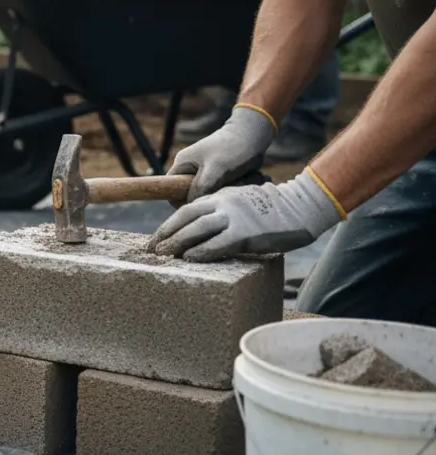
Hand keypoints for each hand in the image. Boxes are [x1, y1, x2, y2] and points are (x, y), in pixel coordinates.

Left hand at [147, 172, 342, 261]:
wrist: (302, 207)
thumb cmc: (273, 209)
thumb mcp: (242, 201)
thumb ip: (222, 210)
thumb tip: (205, 228)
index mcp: (221, 196)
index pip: (186, 209)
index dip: (169, 224)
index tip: (157, 237)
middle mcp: (223, 204)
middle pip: (185, 217)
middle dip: (166, 234)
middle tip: (152, 249)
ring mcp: (234, 218)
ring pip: (196, 230)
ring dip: (177, 243)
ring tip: (163, 255)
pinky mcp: (246, 233)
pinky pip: (217, 244)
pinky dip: (200, 251)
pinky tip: (189, 258)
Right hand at [170, 106, 276, 201]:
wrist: (253, 134)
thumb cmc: (233, 148)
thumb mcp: (215, 169)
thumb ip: (200, 188)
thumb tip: (193, 204)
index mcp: (183, 164)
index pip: (170, 189)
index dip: (180, 200)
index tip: (200, 203)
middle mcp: (191, 168)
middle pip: (192, 194)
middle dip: (209, 196)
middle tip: (226, 191)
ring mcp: (206, 171)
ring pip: (209, 193)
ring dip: (226, 192)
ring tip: (240, 182)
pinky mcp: (220, 174)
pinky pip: (222, 189)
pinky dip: (235, 188)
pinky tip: (246, 180)